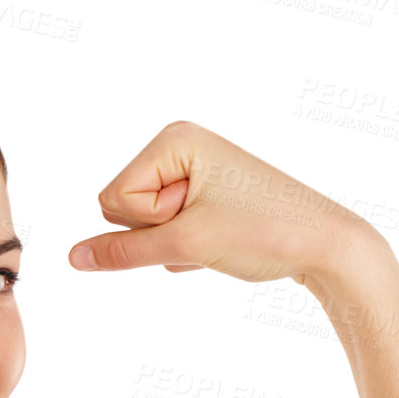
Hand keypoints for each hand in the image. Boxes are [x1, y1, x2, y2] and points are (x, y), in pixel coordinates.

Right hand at [68, 120, 373, 286]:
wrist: (325, 245)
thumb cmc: (263, 232)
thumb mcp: (185, 244)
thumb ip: (122, 251)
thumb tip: (73, 258)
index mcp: (173, 139)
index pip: (112, 199)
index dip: (148, 224)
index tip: (196, 218)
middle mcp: (180, 146)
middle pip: (122, 209)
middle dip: (159, 233)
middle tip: (209, 228)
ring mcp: (192, 171)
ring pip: (143, 226)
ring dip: (174, 245)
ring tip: (220, 236)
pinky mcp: (203, 196)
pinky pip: (166, 233)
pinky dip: (188, 248)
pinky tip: (223, 243)